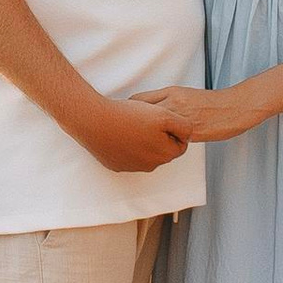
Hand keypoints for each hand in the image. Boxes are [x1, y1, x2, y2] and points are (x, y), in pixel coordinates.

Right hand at [73, 92, 189, 174]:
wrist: (94, 121)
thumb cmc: (128, 116)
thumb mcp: (165, 114)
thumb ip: (184, 126)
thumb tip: (189, 134)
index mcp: (165, 154)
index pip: (180, 143)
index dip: (172, 128)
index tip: (160, 118)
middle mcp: (150, 165)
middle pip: (162, 149)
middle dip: (158, 135)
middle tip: (145, 119)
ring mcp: (132, 167)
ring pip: (145, 153)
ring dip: (142, 140)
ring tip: (130, 123)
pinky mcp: (116, 165)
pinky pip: (127, 155)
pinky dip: (126, 145)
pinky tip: (119, 132)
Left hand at [134, 84, 262, 142]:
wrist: (235, 107)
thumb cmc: (210, 102)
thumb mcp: (184, 94)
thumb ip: (165, 100)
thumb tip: (146, 109)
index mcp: (170, 92)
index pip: (138, 99)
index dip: (129, 110)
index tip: (125, 118)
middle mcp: (173, 103)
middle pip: (140, 113)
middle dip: (131, 123)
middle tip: (126, 133)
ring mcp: (181, 118)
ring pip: (153, 127)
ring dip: (145, 135)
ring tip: (141, 143)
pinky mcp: (191, 132)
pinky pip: (170, 139)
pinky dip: (163, 144)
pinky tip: (161, 149)